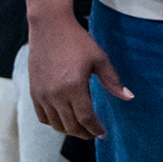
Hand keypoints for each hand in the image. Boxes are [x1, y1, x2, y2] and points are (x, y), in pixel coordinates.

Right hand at [27, 17, 131, 138]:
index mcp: (74, 87)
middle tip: (94, 134)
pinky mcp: (34, 92)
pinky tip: (64, 120)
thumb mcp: (99, 59)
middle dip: (84, 133)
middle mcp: (55, 95)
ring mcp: (42, 95)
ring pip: (55, 124)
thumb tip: (128, 97)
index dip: (95, 129)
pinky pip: (42, 116)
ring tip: (81, 128)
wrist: (49, 28)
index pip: (85, 118)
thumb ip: (113, 81)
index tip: (103, 133)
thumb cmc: (77, 41)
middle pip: (70, 125)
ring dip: (69, 130)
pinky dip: (53, 122)